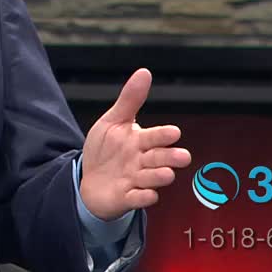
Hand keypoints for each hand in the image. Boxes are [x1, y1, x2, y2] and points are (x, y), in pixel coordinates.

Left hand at [79, 68, 191, 220]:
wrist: (89, 180)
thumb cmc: (105, 150)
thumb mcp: (113, 122)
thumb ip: (130, 100)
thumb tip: (144, 72)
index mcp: (139, 141)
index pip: (154, 136)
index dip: (162, 135)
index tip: (174, 132)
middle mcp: (141, 161)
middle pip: (159, 158)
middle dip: (170, 157)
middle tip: (183, 156)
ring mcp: (135, 180)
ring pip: (151, 178)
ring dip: (159, 176)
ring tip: (166, 174)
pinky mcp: (127, 197)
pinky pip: (137, 199)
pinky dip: (143, 197)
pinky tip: (147, 194)